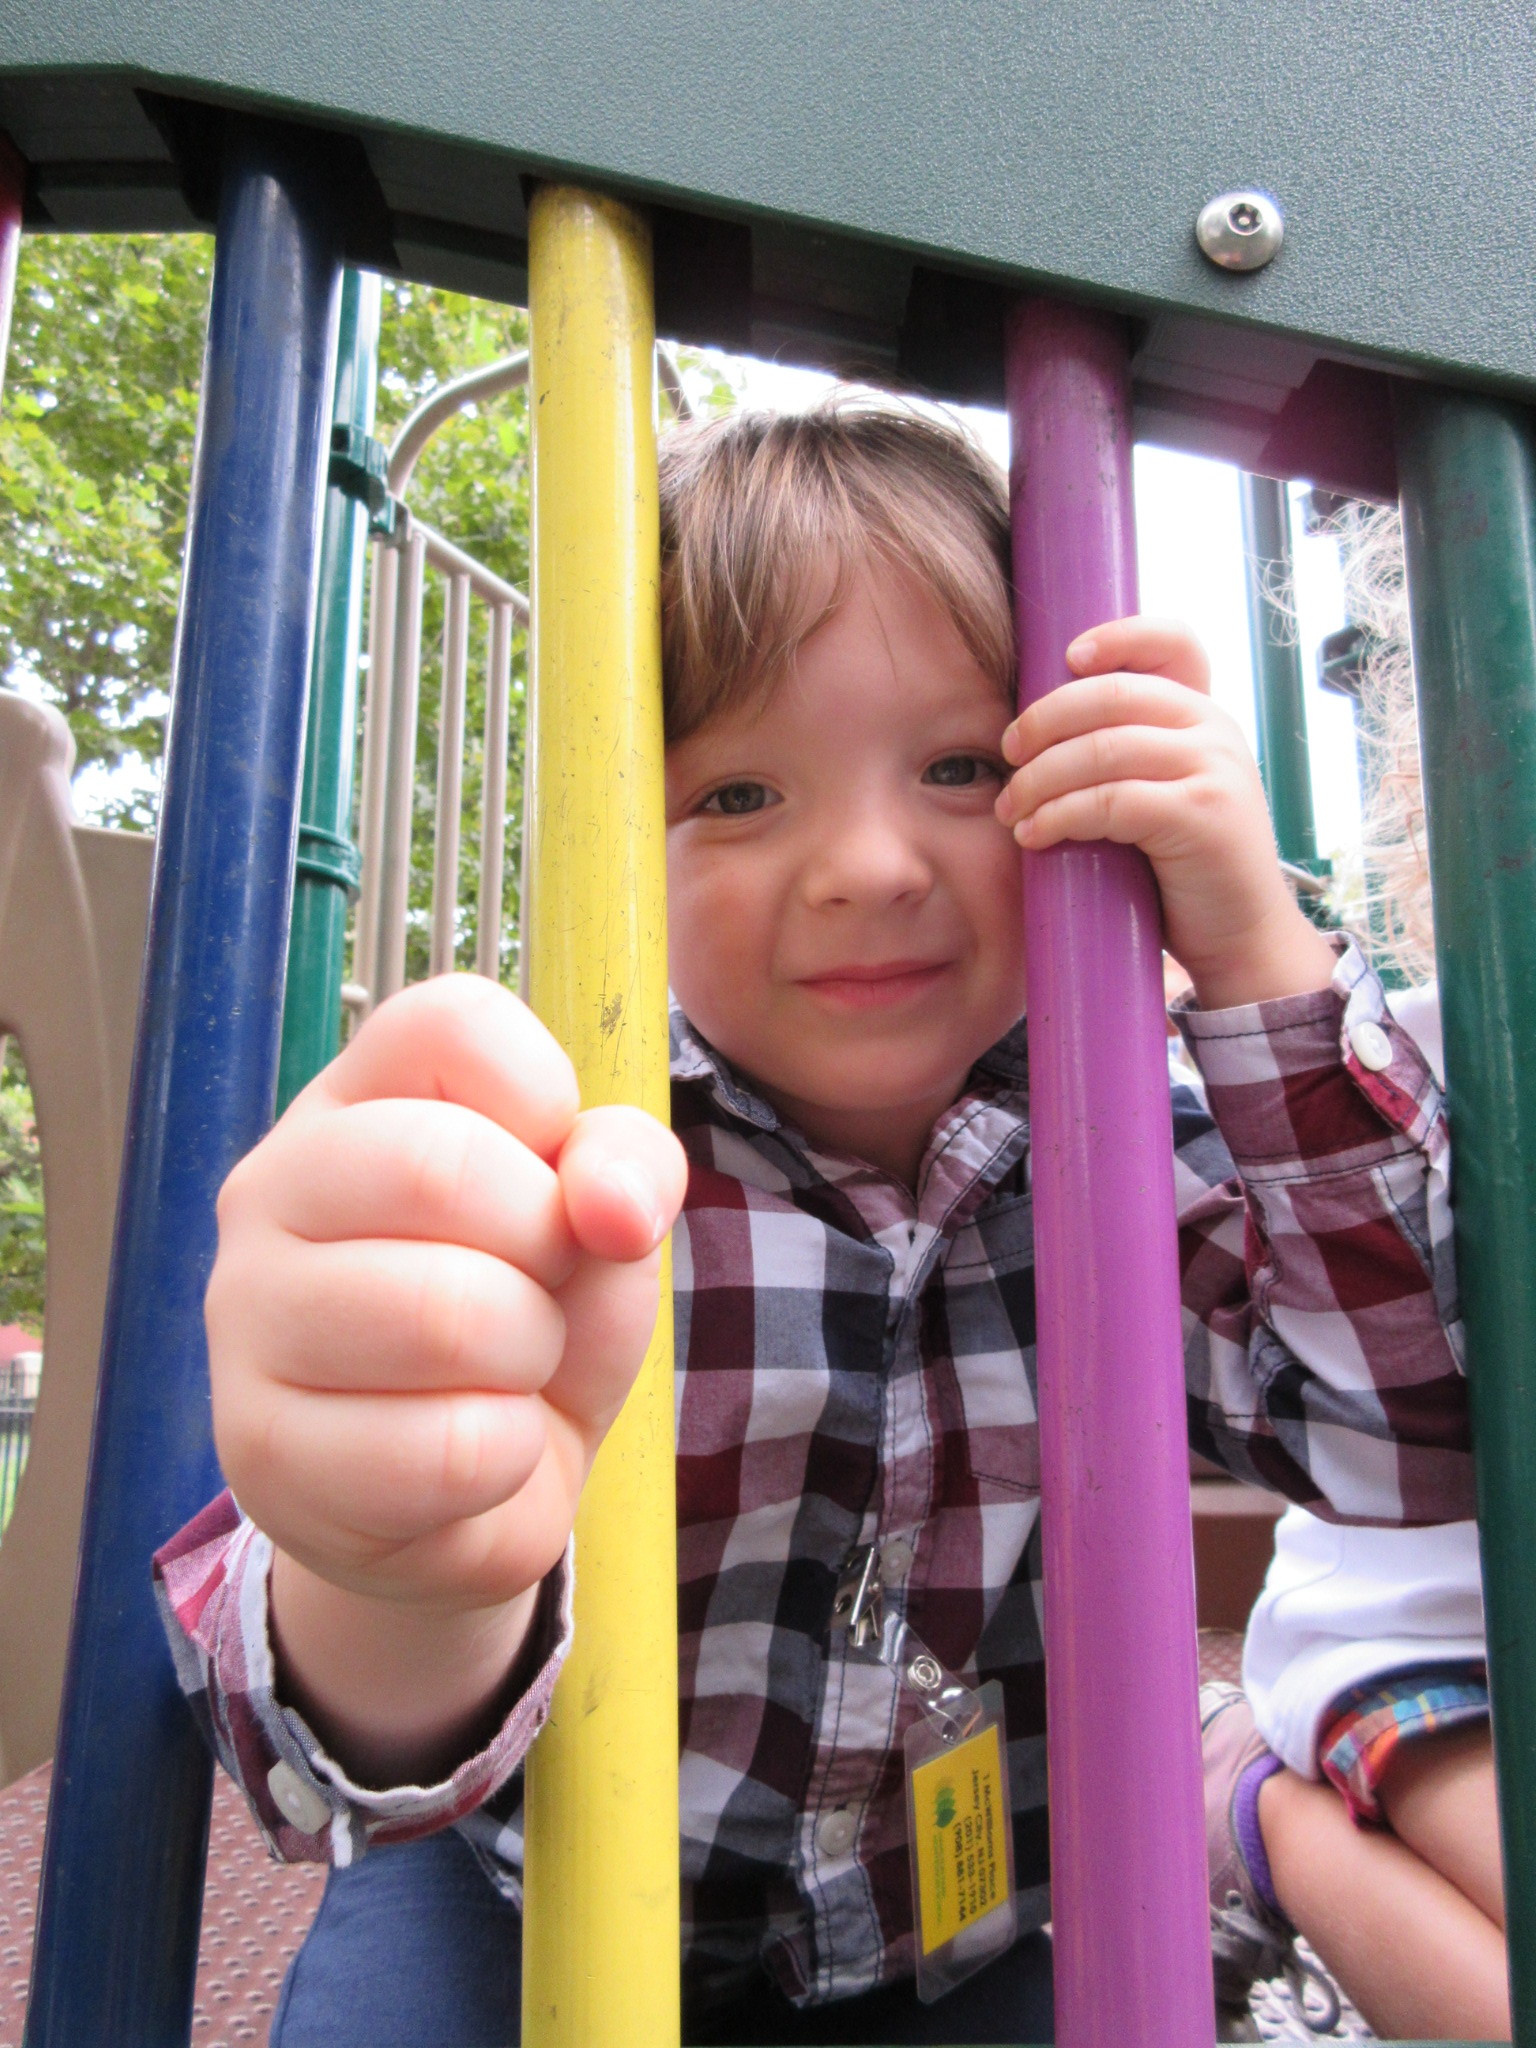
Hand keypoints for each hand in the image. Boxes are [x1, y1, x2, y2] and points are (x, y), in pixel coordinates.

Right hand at [206, 974, 685, 1775]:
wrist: (473, 1491)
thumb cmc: (528, 1314)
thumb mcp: (604, 1217)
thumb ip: (630, 1165)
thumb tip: (610, 1204)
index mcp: (354, 1096)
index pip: (454, 1021)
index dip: (547, 1102)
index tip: (547, 1176)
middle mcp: (270, 1186)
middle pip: (444, 1166)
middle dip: (546, 1249)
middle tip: (533, 1291)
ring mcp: (245, 1318)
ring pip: (448, 1315)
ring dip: (527, 1358)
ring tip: (499, 1372)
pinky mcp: (258, 1451)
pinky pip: (451, 1447)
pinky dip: (506, 1457)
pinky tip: (467, 1452)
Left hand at [995, 616, 1336, 1007]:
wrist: (1241, 935)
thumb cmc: (1181, 869)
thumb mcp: (1159, 794)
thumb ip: (1126, 755)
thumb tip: (1036, 732)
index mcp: (1202, 713)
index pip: (1172, 643)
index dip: (1118, 636)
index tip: (1064, 658)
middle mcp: (1215, 729)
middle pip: (1111, 695)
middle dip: (1044, 722)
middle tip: (1007, 756)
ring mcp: (1215, 769)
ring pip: (1103, 749)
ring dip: (1040, 779)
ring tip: (1011, 809)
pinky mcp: (1203, 816)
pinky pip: (1113, 800)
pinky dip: (1061, 815)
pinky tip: (1035, 835)